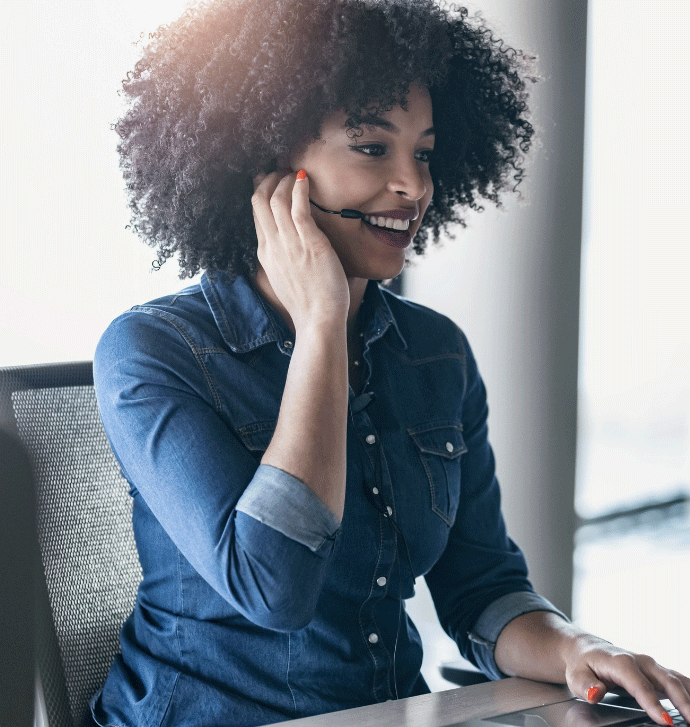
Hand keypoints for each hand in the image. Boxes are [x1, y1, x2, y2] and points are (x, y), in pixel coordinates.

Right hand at [251, 169, 349, 330]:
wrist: (317, 320)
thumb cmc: (308, 304)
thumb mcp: (285, 278)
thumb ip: (283, 259)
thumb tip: (288, 248)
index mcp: (265, 253)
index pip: (256, 213)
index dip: (262, 191)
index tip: (272, 180)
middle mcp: (273, 245)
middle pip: (259, 200)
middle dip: (269, 179)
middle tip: (282, 170)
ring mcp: (289, 243)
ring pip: (276, 198)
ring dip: (285, 179)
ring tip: (295, 172)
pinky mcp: (309, 243)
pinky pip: (298, 207)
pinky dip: (299, 188)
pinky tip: (305, 178)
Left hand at [564, 635, 689, 724]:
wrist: (586, 649)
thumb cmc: (582, 664)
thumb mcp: (576, 676)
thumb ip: (585, 685)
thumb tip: (595, 693)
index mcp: (620, 662)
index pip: (640, 685)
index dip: (653, 704)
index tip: (665, 721)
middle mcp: (640, 662)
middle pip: (666, 681)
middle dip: (682, 702)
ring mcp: (650, 666)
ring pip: (676, 679)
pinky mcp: (656, 671)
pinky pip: (678, 679)